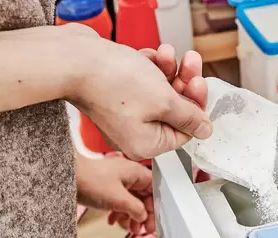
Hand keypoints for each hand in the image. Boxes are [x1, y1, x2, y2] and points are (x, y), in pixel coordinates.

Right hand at [63, 24, 211, 160]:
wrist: (72, 58)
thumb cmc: (112, 82)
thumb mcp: (165, 101)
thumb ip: (189, 118)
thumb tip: (205, 131)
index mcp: (145, 144)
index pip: (184, 131)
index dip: (196, 107)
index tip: (199, 84)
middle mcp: (133, 133)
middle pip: (173, 110)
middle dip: (183, 82)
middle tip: (191, 62)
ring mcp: (123, 113)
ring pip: (159, 92)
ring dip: (168, 70)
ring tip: (168, 53)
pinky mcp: (115, 94)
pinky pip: (142, 83)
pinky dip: (148, 68)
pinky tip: (149, 56)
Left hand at [76, 153, 154, 233]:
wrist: (65, 177)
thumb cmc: (90, 181)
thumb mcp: (119, 200)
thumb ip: (137, 209)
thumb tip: (143, 216)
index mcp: (136, 172)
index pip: (154, 190)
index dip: (154, 207)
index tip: (152, 222)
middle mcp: (128, 174)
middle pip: (143, 196)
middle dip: (142, 214)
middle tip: (142, 229)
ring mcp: (117, 179)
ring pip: (131, 199)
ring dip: (131, 215)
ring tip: (129, 228)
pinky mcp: (106, 185)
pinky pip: (118, 200)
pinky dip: (118, 211)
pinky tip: (113, 220)